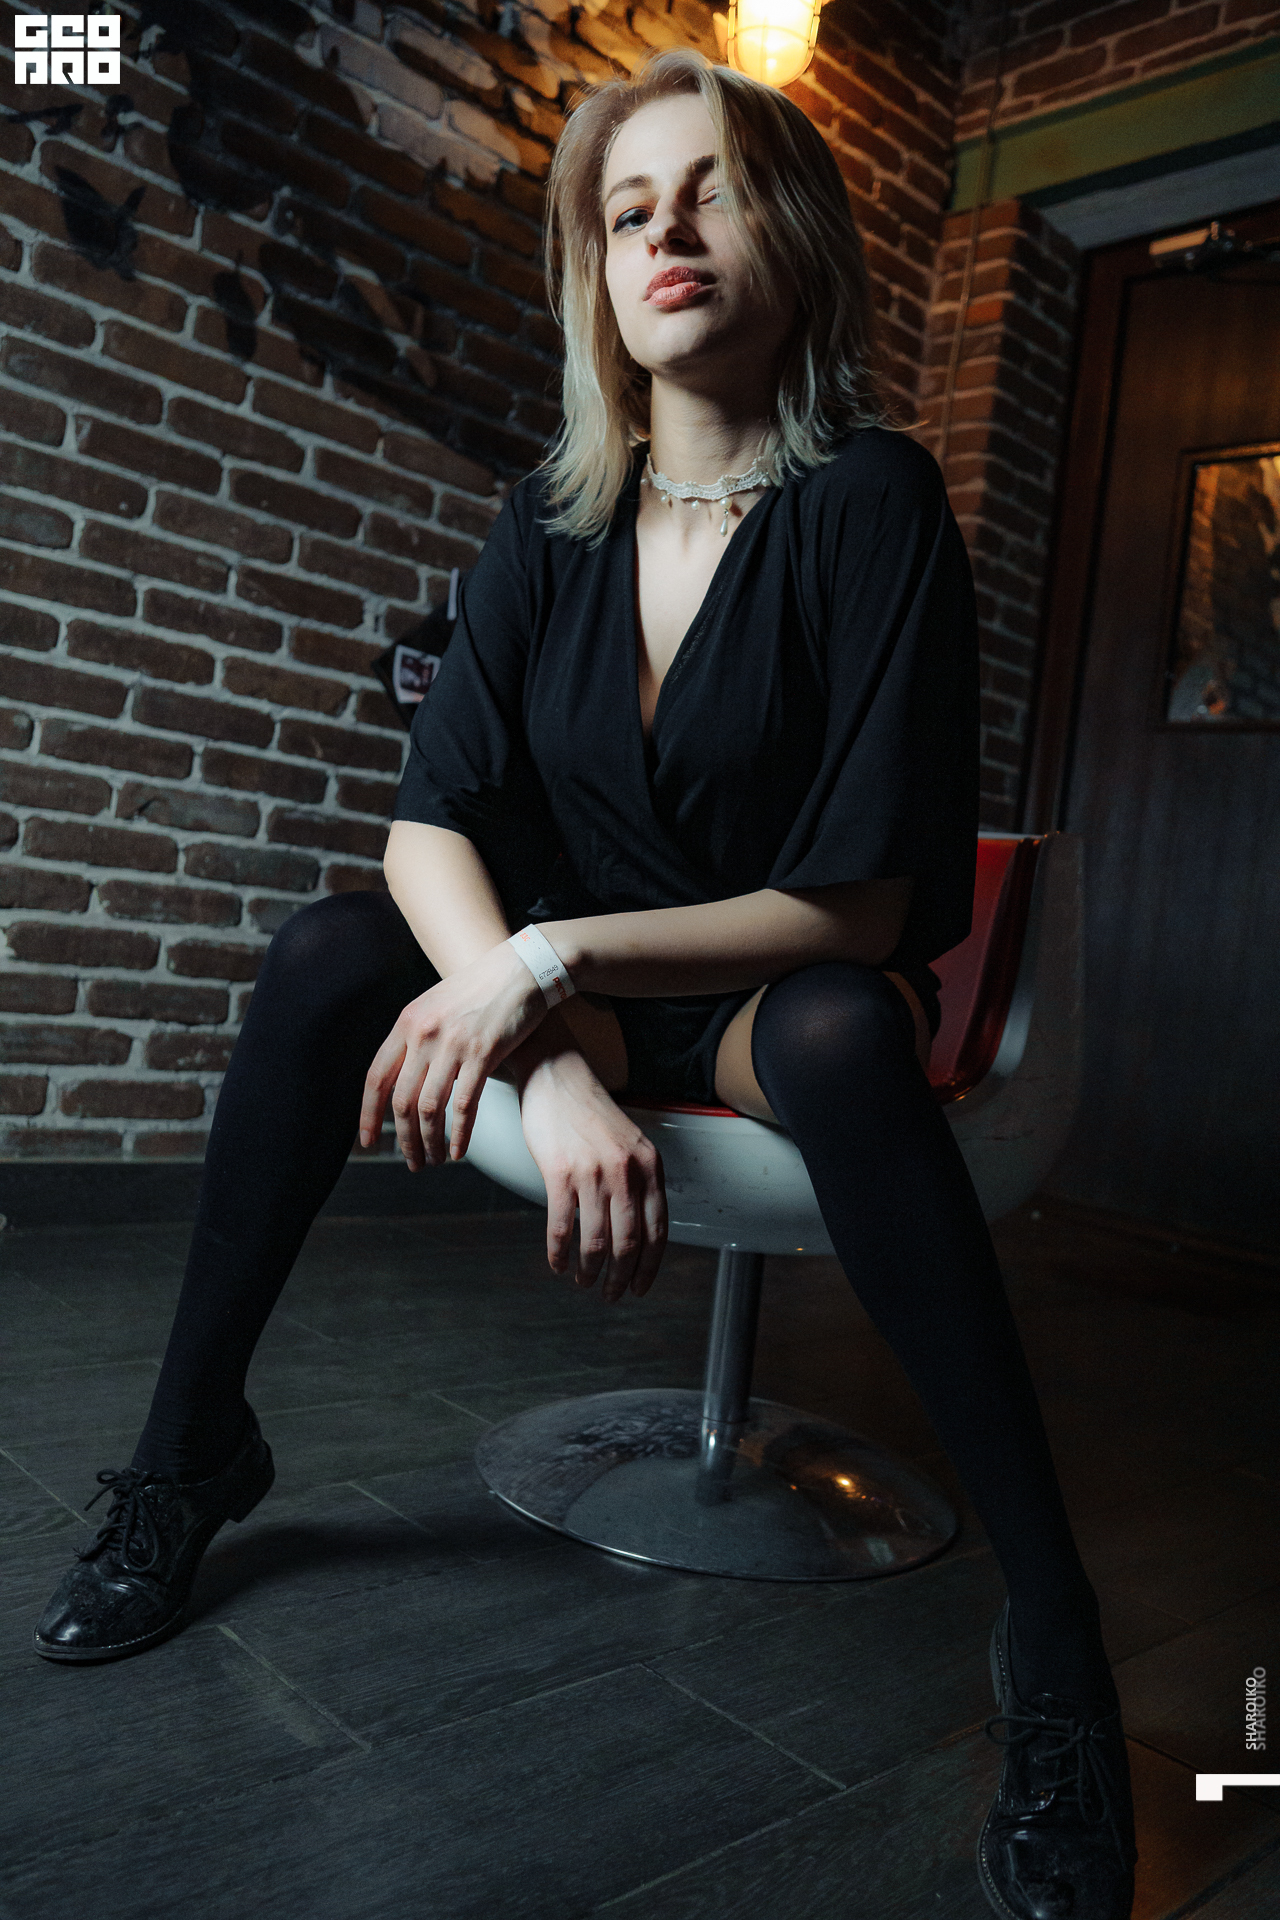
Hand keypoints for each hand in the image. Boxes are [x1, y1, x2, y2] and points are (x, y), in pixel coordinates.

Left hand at [360, 940, 547, 1167]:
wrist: (522, 969)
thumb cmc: (482, 989)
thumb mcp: (436, 1005)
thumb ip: (416, 1036)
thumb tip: (402, 1074)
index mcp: (407, 1022)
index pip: (376, 1077)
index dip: (368, 1114)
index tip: (367, 1141)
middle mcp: (424, 1034)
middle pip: (401, 1101)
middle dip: (404, 1139)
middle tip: (411, 1161)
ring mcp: (452, 1044)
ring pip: (429, 1108)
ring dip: (429, 1142)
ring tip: (433, 1160)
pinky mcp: (483, 1053)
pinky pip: (464, 1105)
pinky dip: (459, 1134)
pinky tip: (458, 1150)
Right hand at [518, 1052, 666, 1301]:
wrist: (556, 1075)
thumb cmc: (588, 1112)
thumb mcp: (628, 1143)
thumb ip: (637, 1180)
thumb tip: (637, 1228)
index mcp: (649, 1166)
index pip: (658, 1230)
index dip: (649, 1266)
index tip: (640, 1287)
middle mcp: (627, 1172)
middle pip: (629, 1243)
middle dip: (621, 1278)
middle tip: (611, 1296)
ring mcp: (594, 1172)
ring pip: (597, 1241)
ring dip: (590, 1271)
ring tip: (583, 1282)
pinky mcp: (560, 1172)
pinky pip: (562, 1227)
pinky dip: (559, 1253)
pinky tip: (557, 1263)